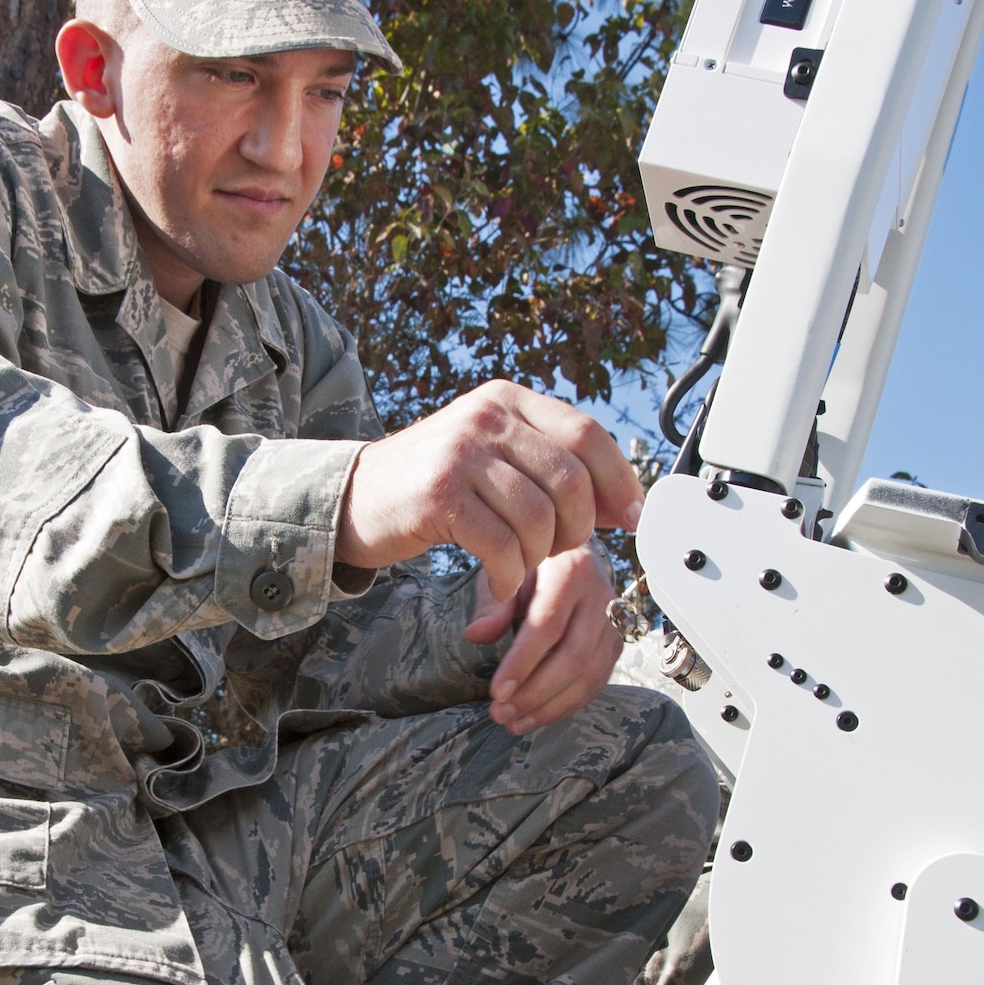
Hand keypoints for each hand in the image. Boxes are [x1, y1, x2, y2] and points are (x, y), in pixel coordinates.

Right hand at [337, 380, 643, 600]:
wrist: (352, 499)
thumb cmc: (432, 487)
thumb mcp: (493, 459)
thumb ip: (552, 470)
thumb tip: (626, 505)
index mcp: (506, 401)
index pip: (587, 434)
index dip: (620, 480)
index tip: (632, 518)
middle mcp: (485, 417)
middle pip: (570, 479)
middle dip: (578, 528)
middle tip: (559, 550)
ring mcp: (460, 453)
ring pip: (539, 516)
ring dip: (540, 555)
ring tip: (522, 565)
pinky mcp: (438, 495)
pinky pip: (502, 544)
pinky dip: (510, 575)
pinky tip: (500, 583)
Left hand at [465, 542, 623, 734]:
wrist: (575, 554)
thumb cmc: (534, 564)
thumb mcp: (510, 572)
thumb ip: (495, 603)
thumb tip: (475, 635)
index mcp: (571, 572)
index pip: (547, 625)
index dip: (522, 663)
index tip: (496, 692)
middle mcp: (600, 598)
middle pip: (573, 657)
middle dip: (535, 693)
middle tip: (500, 714)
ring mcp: (613, 624)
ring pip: (589, 676)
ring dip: (550, 707)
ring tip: (514, 723)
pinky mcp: (616, 645)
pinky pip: (596, 683)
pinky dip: (567, 705)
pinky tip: (538, 717)